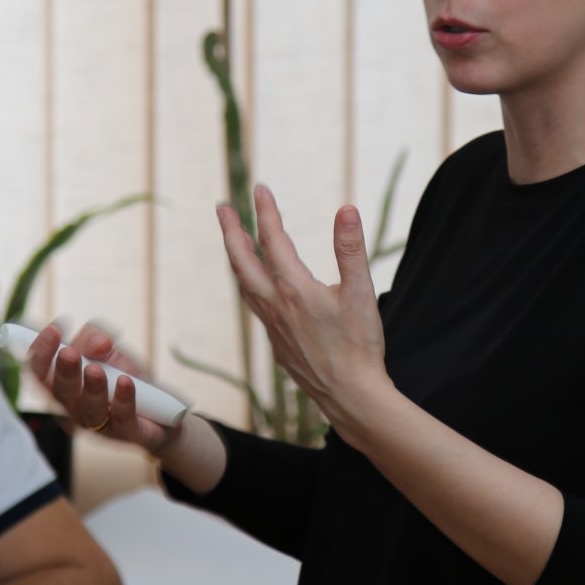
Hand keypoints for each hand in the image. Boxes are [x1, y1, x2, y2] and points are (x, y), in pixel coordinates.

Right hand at [25, 320, 183, 456]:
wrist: (159, 411)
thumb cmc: (121, 378)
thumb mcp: (106, 352)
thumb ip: (93, 339)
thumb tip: (96, 343)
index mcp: (62, 388)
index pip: (40, 374)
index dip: (40, 353)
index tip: (52, 331)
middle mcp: (73, 409)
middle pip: (60, 394)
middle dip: (63, 372)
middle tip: (68, 353)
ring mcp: (98, 426)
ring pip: (89, 410)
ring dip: (91, 388)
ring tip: (95, 370)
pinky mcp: (125, 433)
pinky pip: (122, 418)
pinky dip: (123, 400)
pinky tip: (126, 383)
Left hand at [216, 185, 387, 427]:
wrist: (350, 395)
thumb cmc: (359, 345)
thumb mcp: (362, 292)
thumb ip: (351, 249)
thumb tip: (346, 209)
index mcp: (294, 289)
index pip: (273, 240)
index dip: (266, 212)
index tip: (260, 188)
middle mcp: (275, 305)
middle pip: (242, 260)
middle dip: (231, 231)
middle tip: (222, 207)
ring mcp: (272, 325)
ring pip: (243, 283)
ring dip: (235, 257)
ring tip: (232, 239)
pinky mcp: (276, 342)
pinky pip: (253, 304)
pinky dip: (247, 283)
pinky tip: (254, 284)